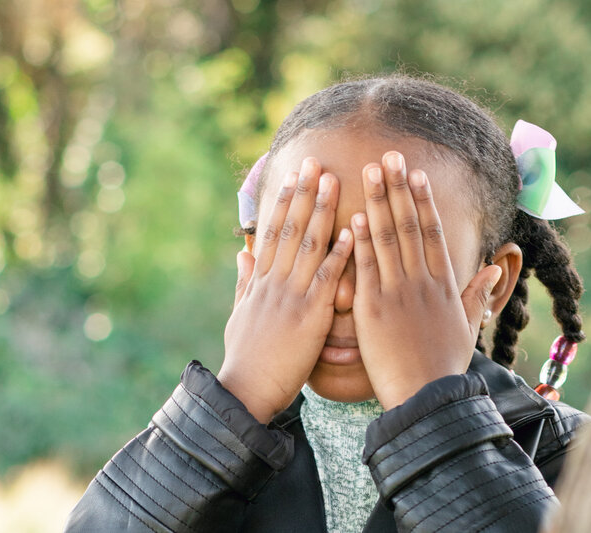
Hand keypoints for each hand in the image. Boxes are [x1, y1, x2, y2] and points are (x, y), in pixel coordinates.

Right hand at [219, 157, 352, 422]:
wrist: (246, 391)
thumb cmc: (246, 357)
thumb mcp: (239, 315)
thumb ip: (244, 282)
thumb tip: (242, 254)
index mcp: (261, 282)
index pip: (274, 232)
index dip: (285, 201)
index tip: (295, 174)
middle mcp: (275, 282)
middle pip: (291, 229)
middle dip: (304, 194)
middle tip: (315, 161)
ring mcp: (292, 296)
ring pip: (308, 245)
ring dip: (322, 211)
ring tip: (333, 180)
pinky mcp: (309, 316)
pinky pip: (326, 279)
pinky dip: (339, 253)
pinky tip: (352, 230)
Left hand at [350, 152, 502, 409]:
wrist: (427, 399)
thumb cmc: (446, 367)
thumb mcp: (468, 328)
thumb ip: (478, 294)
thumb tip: (492, 267)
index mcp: (444, 285)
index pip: (432, 232)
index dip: (424, 200)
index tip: (416, 173)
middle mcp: (421, 282)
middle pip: (410, 225)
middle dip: (398, 188)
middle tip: (389, 155)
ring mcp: (397, 293)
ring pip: (388, 238)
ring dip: (379, 201)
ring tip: (369, 170)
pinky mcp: (373, 310)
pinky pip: (366, 268)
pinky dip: (362, 240)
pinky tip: (356, 215)